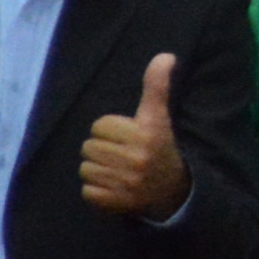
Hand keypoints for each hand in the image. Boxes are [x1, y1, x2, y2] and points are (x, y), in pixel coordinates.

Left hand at [76, 51, 189, 221]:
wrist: (173, 191)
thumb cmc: (159, 147)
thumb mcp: (158, 117)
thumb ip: (156, 86)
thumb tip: (166, 56)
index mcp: (146, 134)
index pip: (100, 125)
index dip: (109, 130)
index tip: (127, 137)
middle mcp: (137, 158)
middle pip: (89, 146)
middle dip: (101, 149)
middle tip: (121, 156)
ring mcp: (126, 182)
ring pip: (85, 168)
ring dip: (97, 169)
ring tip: (117, 171)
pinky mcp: (115, 202)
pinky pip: (86, 190)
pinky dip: (96, 190)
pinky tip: (114, 187)